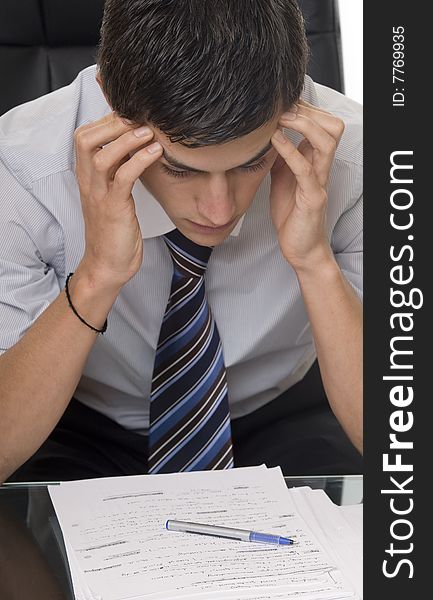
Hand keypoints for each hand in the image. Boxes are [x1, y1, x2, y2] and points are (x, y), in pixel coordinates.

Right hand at [74, 112, 162, 288]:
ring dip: (127, 139)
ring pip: (102, 156)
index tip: (129, 115)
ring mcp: (99, 196)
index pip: (84, 137)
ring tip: (150, 130)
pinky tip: (156, 152)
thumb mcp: (114, 196)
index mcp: (87, 178)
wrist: (107, 266)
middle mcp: (89, 183)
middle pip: (85, 139)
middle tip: (138, 117)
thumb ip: (118, 173)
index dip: (105, 121)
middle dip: (112, 123)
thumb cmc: (114, 233)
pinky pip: (124, 178)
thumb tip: (135, 150)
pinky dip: (140, 161)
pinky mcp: (114, 209)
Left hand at [270, 100, 344, 271]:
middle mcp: (321, 169)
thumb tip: (265, 136)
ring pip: (326, 142)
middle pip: (332, 127)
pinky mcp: (312, 198)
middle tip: (283, 106)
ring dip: (304, 125)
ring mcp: (319, 182)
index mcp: (315, 162)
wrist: (300, 248)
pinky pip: (305, 169)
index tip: (282, 102)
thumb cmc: (291, 215)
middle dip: (308, 111)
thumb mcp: (281, 179)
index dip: (305, 109)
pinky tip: (275, 140)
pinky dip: (290, 150)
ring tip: (281, 119)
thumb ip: (279, 158)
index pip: (322, 124)